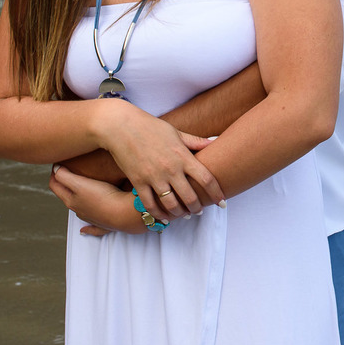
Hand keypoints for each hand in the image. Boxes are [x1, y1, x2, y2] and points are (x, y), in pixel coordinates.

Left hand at [50, 164, 143, 234]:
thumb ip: (65, 177)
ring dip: (76, 201)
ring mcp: (91, 218)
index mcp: (71, 201)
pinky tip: (83, 230)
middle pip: (66, 197)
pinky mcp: (104, 223)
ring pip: (79, 209)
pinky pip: (92, 227)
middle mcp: (79, 210)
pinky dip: (87, 227)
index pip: (55, 186)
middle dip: (64, 185)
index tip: (57, 164)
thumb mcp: (80, 184)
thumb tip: (55, 170)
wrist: (124, 213)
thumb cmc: (103, 198)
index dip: (54, 174)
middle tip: (67, 173)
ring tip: (80, 191)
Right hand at [94, 99, 224, 220]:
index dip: (216, 193)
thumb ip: (196, 141)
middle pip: (190, 197)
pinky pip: (150, 205)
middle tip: (200, 211)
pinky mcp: (138, 182)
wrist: (121, 127)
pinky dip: (159, 214)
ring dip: (180, 213)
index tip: (222, 202)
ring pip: (171, 204)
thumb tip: (216, 141)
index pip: (206, 179)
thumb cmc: (152, 127)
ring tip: (184, 215)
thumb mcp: (177, 132)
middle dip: (197, 208)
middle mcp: (171, 169)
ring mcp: (154, 177)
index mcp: (183, 156)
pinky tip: (165, 217)